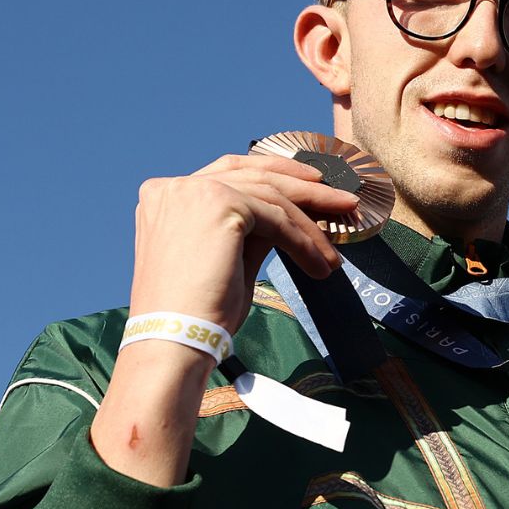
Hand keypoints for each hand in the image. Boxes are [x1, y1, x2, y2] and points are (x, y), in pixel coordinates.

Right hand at [129, 153, 357, 333]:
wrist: (176, 337)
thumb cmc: (196, 311)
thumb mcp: (225, 257)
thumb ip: (248, 230)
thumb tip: (284, 219)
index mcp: (166, 196)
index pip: (230, 171)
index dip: (273, 173)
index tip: (309, 184)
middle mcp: (177, 187)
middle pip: (254, 175)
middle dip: (303, 188)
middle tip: (341, 202)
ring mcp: (195, 191)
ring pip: (270, 196)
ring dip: (311, 223)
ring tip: (336, 250)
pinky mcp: (220, 205)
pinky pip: (276, 219)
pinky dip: (303, 242)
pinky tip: (320, 264)